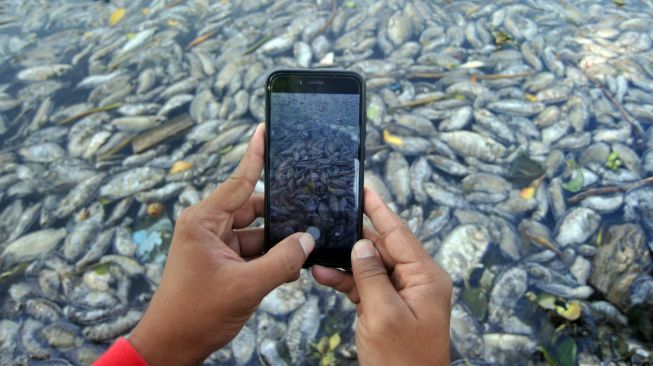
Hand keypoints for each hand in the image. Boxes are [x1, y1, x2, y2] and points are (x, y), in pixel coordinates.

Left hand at [129, 123, 314, 364]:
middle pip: (253, 207)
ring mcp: (215, 245)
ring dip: (277, 242)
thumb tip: (307, 240)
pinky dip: (270, 257)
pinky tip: (290, 265)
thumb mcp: (245, 285)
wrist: (173, 345)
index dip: (256, 156)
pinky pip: (253, 249)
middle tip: (311, 212)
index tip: (265, 129)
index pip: (239, 182)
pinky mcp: (222, 261)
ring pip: (257, 231)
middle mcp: (208, 227)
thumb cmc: (195, 313)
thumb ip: (281, 260)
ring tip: (303, 247)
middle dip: (281, 214)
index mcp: (203, 221)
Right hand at [312, 188, 452, 365]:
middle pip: (383, 248)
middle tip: (330, 223)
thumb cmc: (402, 360)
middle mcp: (418, 281)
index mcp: (426, 277)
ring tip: (318, 258)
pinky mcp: (390, 306)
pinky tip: (325, 276)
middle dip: (354, 240)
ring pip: (371, 266)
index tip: (364, 189)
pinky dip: (347, 281)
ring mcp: (404, 294)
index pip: (399, 234)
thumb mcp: (383, 314)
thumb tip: (362, 245)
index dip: (379, 210)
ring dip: (345, 264)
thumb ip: (370, 275)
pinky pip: (367, 285)